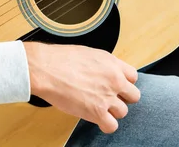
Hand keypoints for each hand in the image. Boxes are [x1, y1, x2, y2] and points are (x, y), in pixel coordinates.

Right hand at [24, 42, 139, 133]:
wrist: (44, 68)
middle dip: (121, 98)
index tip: (115, 86)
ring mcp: (107, 97)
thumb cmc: (57, 59)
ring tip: (95, 107)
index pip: (133, 77)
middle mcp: (114, 80)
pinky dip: (104, 125)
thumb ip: (101, 64)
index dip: (123, 83)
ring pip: (123, 112)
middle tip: (107, 98)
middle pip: (133, 96)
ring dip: (111, 111)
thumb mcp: (86, 53)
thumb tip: (102, 72)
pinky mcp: (97, 112)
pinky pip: (112, 126)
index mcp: (111, 63)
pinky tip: (95, 119)